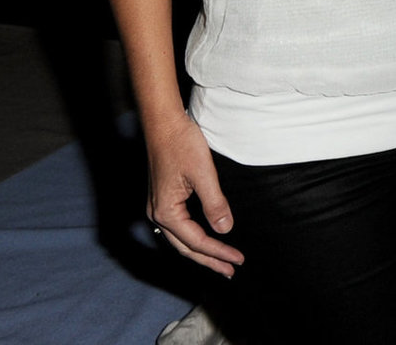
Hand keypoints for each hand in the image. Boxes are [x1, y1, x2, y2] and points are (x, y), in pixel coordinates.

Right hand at [144, 114, 243, 276]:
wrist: (163, 124)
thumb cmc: (182, 144)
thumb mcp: (203, 173)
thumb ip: (214, 203)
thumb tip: (225, 230)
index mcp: (166, 212)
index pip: (197, 241)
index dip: (218, 252)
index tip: (238, 260)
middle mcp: (157, 215)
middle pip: (186, 247)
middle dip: (209, 260)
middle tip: (231, 271)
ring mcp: (158, 207)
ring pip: (181, 239)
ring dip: (201, 252)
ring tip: (220, 262)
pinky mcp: (163, 199)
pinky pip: (179, 227)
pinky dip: (193, 238)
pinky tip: (205, 239)